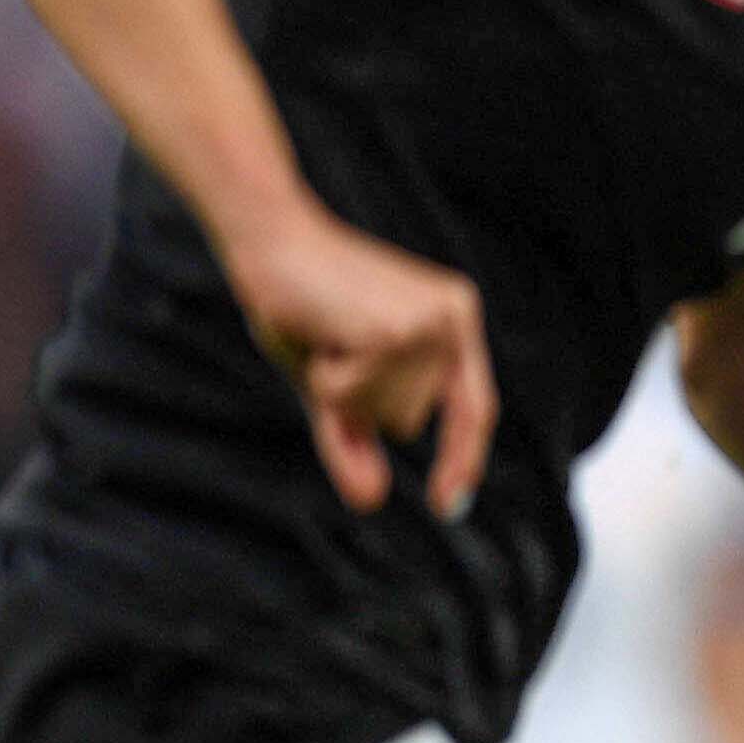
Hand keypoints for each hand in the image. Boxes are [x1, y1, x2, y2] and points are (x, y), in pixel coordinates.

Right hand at [223, 206, 495, 520]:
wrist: (268, 237)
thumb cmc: (300, 304)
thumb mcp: (333, 382)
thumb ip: (356, 438)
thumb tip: (372, 501)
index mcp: (455, 322)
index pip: (474, 409)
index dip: (462, 459)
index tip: (449, 505)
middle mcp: (453, 321)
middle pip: (408, 420)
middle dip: (355, 400)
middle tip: (330, 345)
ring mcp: (428, 327)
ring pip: (379, 413)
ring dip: (337, 387)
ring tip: (326, 334)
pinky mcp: (394, 334)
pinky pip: (349, 399)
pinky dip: (323, 378)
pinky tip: (320, 333)